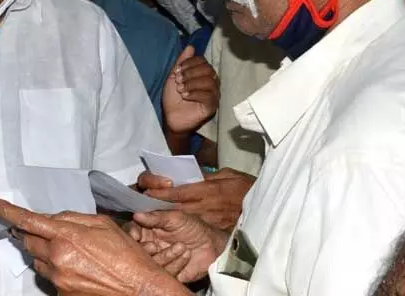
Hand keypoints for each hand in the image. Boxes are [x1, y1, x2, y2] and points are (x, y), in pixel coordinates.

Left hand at [0, 199, 190, 295]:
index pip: (26, 220)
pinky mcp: (61, 295)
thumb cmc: (127, 257)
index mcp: (66, 235)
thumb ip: (72, 218)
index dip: (6, 211)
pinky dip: (59, 272)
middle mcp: (57, 257)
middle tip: (56, 236)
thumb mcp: (102, 225)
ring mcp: (58, 279)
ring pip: (39, 261)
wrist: (140, 290)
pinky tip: (80, 271)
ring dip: (48, 255)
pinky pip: (50, 279)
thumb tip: (50, 218)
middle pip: (29, 242)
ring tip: (76, 257)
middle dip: (35, 236)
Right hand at [127, 209, 227, 282]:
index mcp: (147, 230)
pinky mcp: (167, 273)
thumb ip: (155, 217)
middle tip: (154, 246)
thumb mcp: (175, 218)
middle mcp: (149, 245)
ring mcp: (158, 260)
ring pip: (150, 263)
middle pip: (136, 250)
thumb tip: (136, 215)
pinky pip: (165, 273)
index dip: (130, 234)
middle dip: (144, 249)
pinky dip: (176, 264)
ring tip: (182, 247)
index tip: (134, 235)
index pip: (131, 231)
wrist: (212, 244)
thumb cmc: (193, 227)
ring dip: (165, 256)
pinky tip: (186, 255)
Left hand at [137, 168, 254, 231]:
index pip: (176, 192)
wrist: (265, 207)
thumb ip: (206, 176)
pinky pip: (191, 226)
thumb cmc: (245, 187)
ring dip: (163, 214)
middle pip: (173, 206)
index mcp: (206, 190)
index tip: (146, 190)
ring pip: (179, 218)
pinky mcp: (212, 229)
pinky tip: (168, 222)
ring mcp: (207, 220)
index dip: (159, 192)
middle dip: (155, 204)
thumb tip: (188, 175)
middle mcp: (204, 207)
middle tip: (140, 201)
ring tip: (147, 210)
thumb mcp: (227, 174)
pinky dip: (178, 223)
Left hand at [162, 46, 218, 133]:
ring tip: (180, 89)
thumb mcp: (174, 76)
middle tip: (178, 81)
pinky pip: (209, 95)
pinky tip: (185, 96)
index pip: (202, 61)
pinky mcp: (212, 106)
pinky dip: (195, 93)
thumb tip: (191, 47)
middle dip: (190, 73)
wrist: (171, 116)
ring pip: (209, 81)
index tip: (177, 71)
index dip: (189, 63)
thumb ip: (181, 62)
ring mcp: (213, 94)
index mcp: (202, 74)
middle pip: (208, 69)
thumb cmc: (173, 97)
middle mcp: (211, 82)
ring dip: (191, 83)